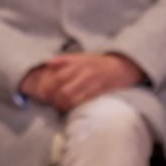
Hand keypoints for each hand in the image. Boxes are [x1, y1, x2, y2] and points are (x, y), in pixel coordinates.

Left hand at [20, 53, 143, 112]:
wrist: (121, 66)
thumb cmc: (97, 63)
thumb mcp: (80, 57)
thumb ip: (63, 59)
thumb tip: (46, 62)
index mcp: (77, 63)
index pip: (57, 78)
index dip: (48, 88)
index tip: (43, 95)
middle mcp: (84, 72)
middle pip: (63, 91)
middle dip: (55, 100)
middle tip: (52, 103)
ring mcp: (93, 82)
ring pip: (73, 98)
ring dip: (64, 106)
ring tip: (60, 107)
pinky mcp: (100, 91)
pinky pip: (85, 101)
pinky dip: (76, 106)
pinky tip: (72, 108)